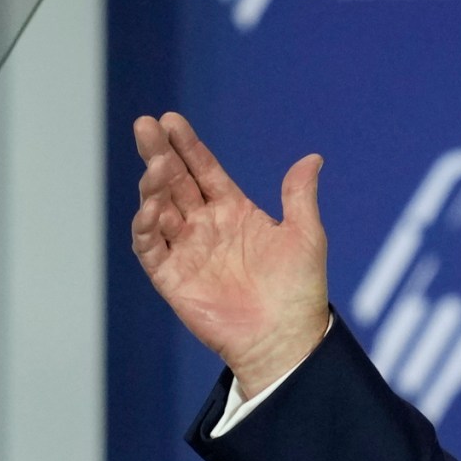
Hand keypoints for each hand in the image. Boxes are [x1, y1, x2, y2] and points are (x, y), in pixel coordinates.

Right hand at [129, 112, 330, 396]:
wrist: (286, 340)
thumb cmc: (300, 292)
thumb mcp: (306, 237)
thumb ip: (300, 197)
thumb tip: (313, 158)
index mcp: (235, 212)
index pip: (204, 171)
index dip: (188, 146)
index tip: (172, 120)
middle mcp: (206, 227)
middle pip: (175, 182)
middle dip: (159, 153)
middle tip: (146, 125)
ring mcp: (187, 250)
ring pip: (159, 209)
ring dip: (153, 186)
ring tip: (155, 165)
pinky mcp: (172, 277)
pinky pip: (151, 246)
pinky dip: (146, 226)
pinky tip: (150, 207)